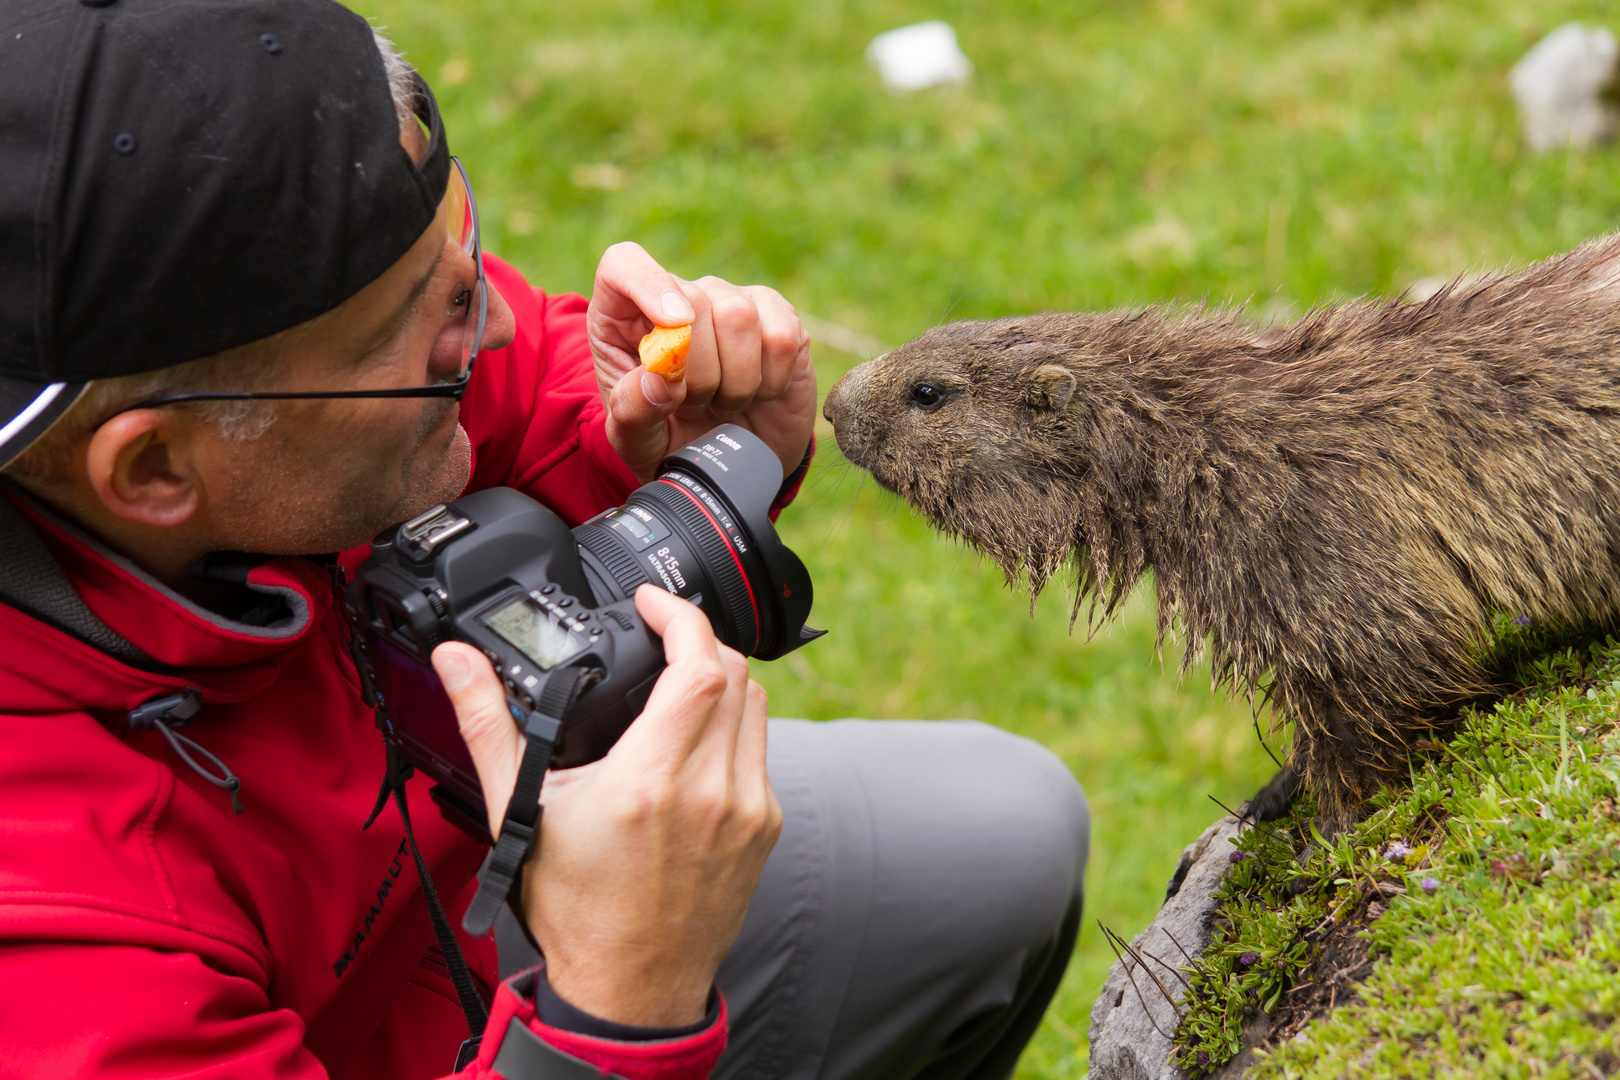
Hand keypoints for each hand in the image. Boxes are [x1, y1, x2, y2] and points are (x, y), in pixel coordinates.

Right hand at [431, 585, 781, 1026]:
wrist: (630, 987)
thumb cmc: (576, 908)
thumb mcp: (520, 810)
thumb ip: (489, 724)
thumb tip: (457, 660)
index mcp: (653, 781)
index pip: (700, 666)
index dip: (682, 616)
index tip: (651, 602)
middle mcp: (712, 790)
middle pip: (736, 674)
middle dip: (698, 640)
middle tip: (659, 637)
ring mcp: (747, 809)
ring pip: (757, 707)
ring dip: (721, 681)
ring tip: (675, 682)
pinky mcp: (764, 827)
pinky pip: (760, 750)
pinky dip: (733, 727)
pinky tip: (693, 740)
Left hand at [587, 242, 816, 481]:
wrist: (729, 464)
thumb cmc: (671, 441)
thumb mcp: (634, 439)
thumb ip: (633, 411)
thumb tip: (658, 380)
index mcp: (626, 315)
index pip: (625, 264)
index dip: (647, 283)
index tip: (673, 325)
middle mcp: (681, 298)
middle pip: (693, 300)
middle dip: (696, 371)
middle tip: (693, 406)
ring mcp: (733, 303)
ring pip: (739, 317)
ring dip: (734, 381)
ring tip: (723, 404)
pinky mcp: (778, 319)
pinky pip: (781, 337)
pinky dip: (770, 381)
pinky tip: (758, 395)